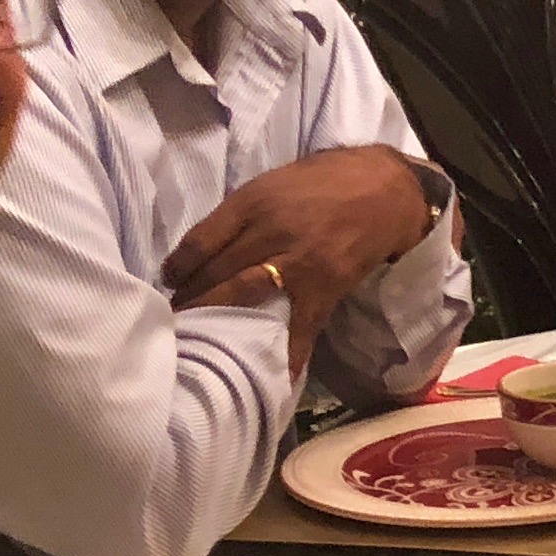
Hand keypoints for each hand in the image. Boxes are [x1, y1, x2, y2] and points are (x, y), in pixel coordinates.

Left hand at [165, 151, 436, 366]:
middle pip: (215, 271)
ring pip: (242, 294)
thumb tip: (208, 244)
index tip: (168, 281)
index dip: (177, 266)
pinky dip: (286, 352)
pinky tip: (274, 374)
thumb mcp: (274, 181)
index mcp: (253, 201)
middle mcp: (269, 231)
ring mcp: (298, 261)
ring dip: (217, 317)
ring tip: (201, 335)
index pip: (199, 240)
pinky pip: (299, 324)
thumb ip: (242, 211)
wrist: (386, 189)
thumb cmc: (326, 181)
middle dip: (191, 297)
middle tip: (176, 317)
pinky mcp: (325, 285)